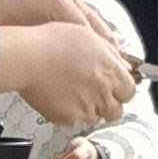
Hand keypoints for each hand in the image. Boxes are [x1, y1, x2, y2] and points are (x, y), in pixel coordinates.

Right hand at [0, 16, 138, 134]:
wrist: (28, 58)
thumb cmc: (55, 43)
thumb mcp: (90, 37)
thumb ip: (111, 55)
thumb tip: (121, 64)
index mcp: (112, 74)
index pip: (129, 92)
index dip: (121, 89)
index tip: (115, 86)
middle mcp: (102, 95)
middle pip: (115, 111)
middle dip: (108, 104)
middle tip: (95, 93)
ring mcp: (84, 110)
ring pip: (94, 117)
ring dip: (88, 108)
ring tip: (72, 91)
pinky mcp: (66, 119)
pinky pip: (73, 121)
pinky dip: (68, 113)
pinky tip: (60, 96)